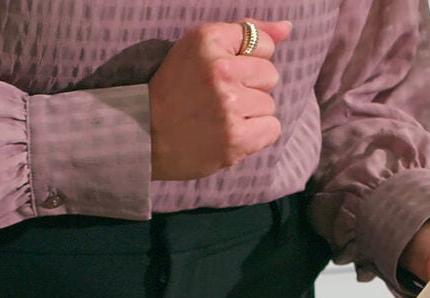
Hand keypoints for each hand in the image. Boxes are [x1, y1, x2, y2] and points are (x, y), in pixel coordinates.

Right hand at [148, 19, 292, 180]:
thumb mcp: (200, 48)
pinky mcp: (236, 138)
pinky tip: (232, 133)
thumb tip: (286, 28)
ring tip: (221, 117)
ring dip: (251, 113)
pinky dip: (256, 135)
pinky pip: (272, 129)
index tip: (223, 72)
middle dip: (251, 87)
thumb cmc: (174, 89)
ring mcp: (229, 106)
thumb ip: (245, 34)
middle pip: (270, 75)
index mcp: (208, 41)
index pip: (264, 44)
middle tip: (220, 97)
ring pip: (269, 105)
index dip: (248, 60)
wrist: (143, 134)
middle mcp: (221, 70)